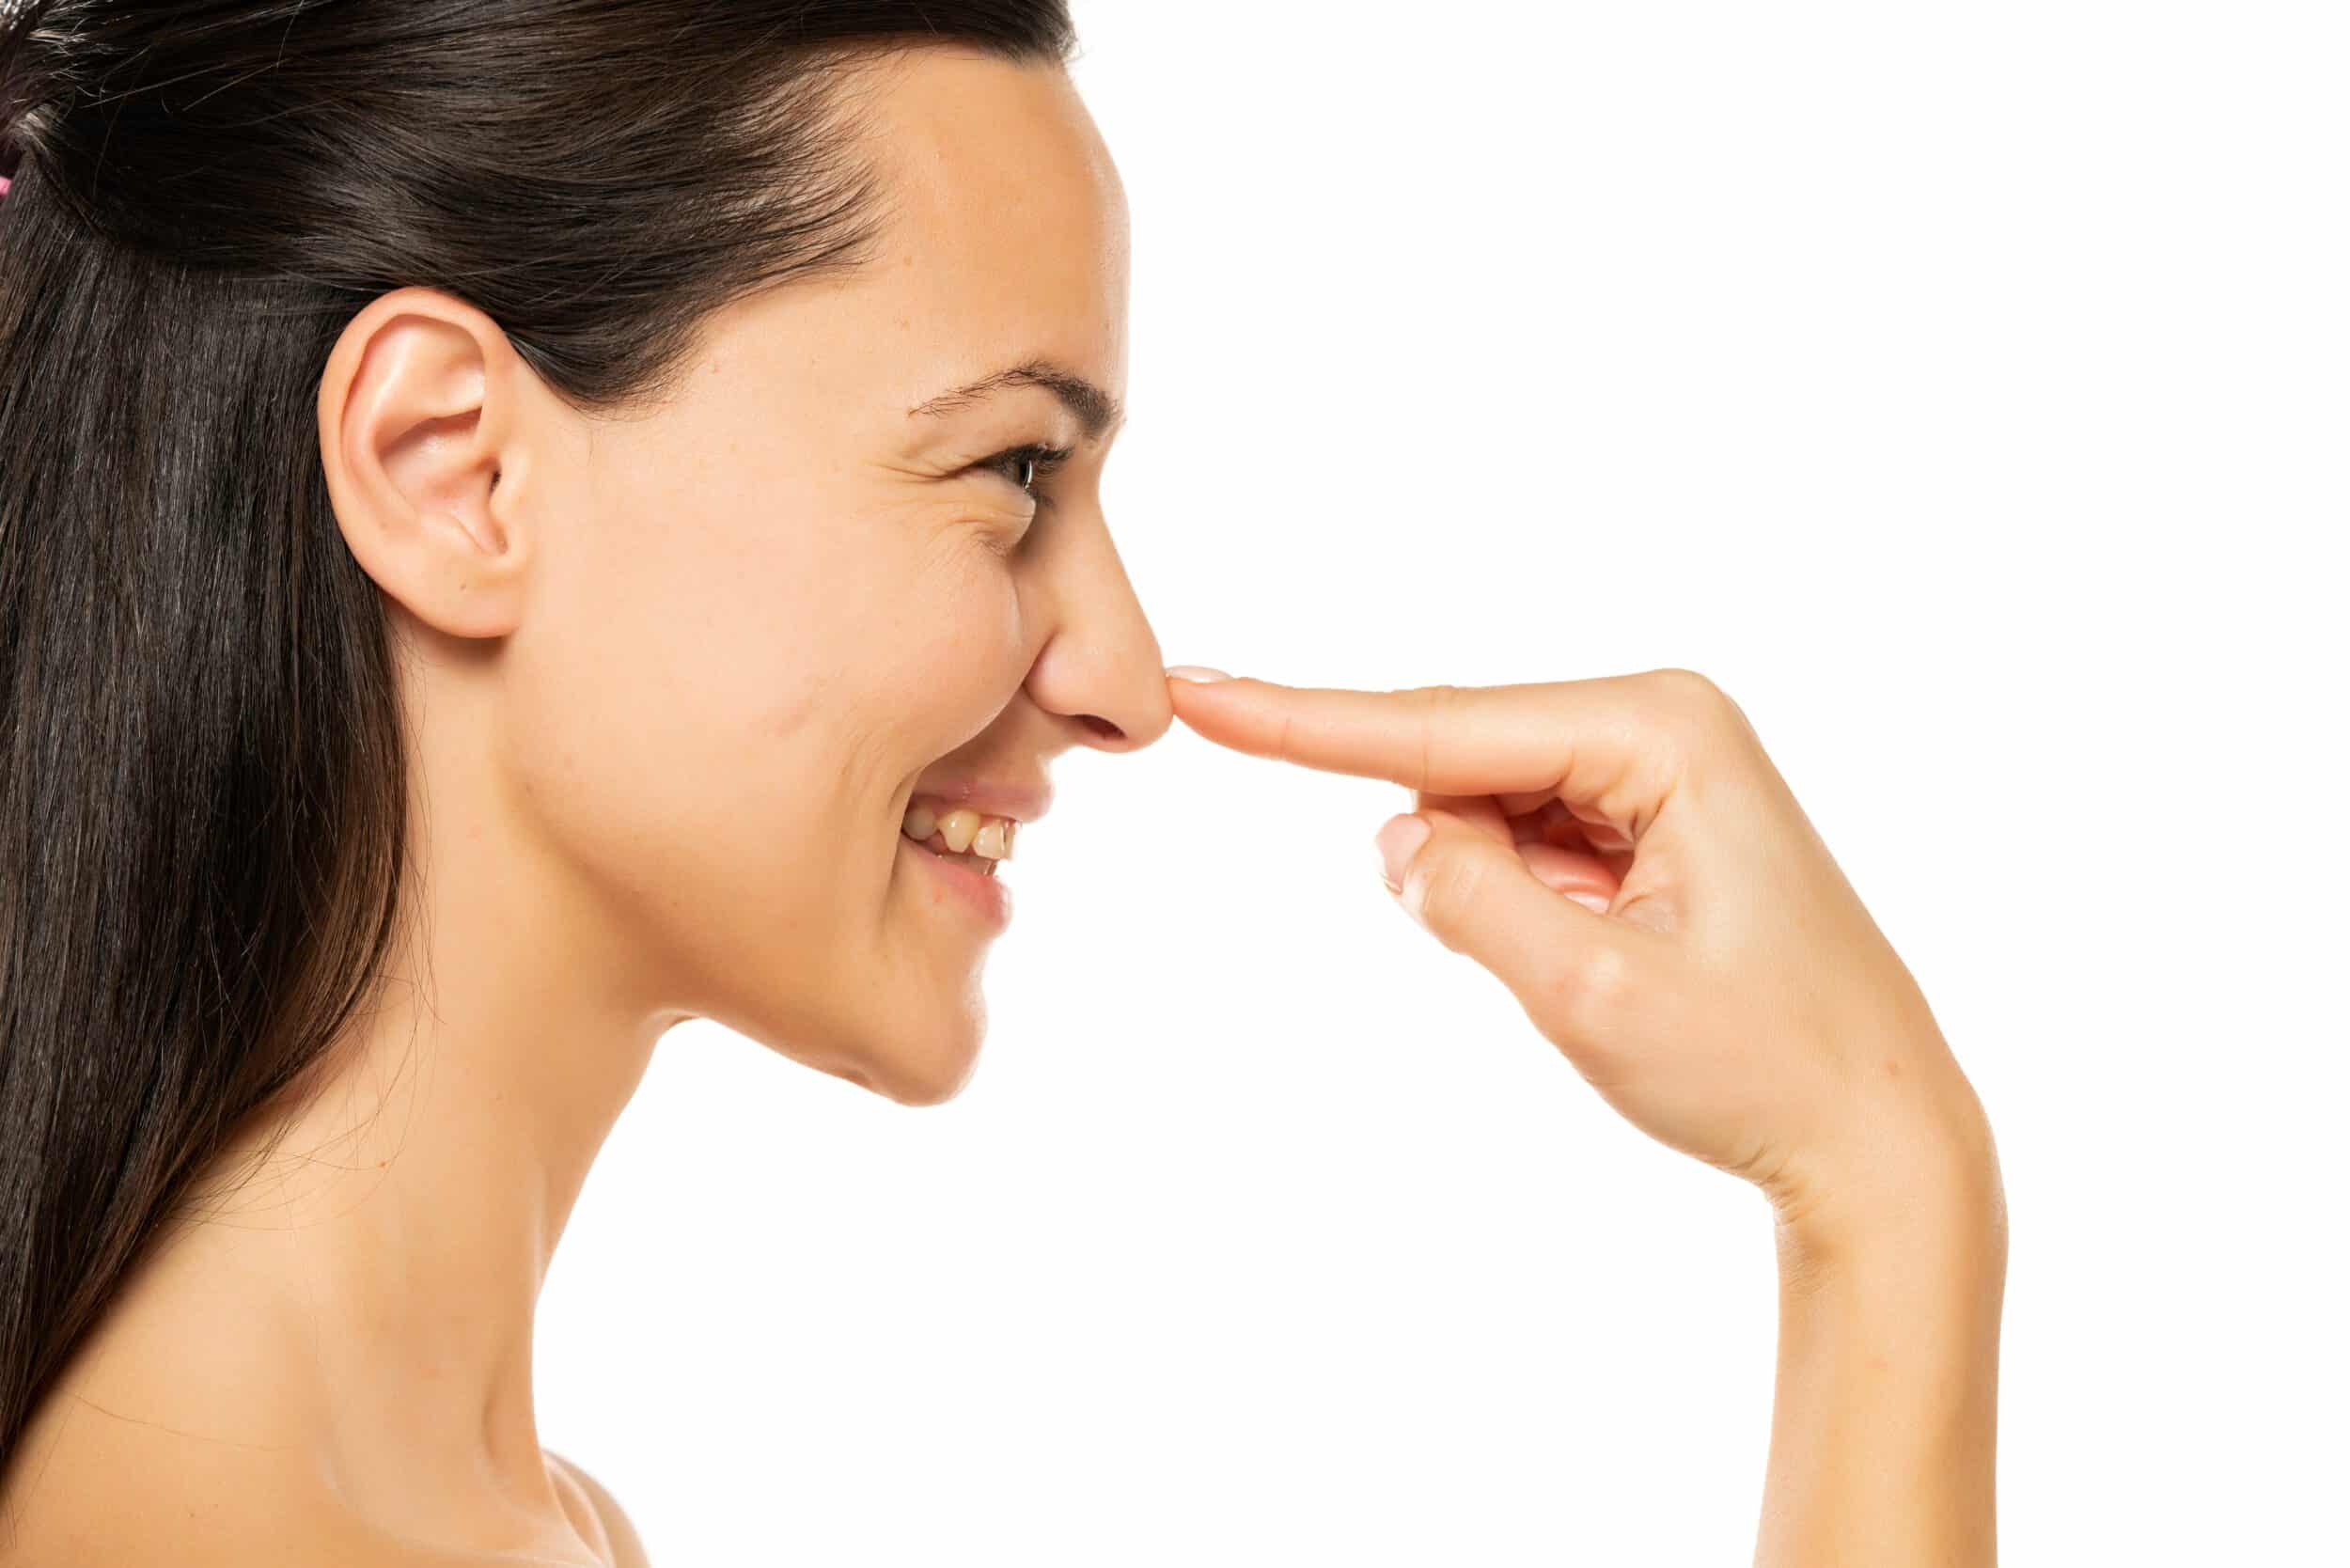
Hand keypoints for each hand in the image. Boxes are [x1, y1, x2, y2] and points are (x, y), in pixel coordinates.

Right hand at [1163, 666, 1998, 1245]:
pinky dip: (1524, 906)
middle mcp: (1665, 723)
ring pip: (1489, 813)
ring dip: (1499, 898)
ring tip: (1618, 975)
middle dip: (1455, 864)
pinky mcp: (1655, 820)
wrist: (1879, 1140)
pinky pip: (1529, 845)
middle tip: (1576, 963)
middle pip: (1465, 765)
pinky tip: (1612, 962)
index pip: (1441, 727)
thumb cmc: (1768, 1067)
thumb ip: (1468, 902)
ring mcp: (1663, 769)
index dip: (1303, 722)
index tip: (1196, 690)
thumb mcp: (1591, 996)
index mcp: (1661, 732)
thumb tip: (1389, 838)